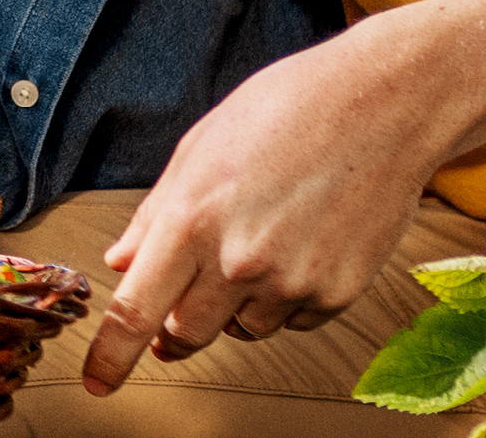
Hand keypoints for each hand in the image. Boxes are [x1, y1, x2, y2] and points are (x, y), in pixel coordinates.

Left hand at [77, 30, 459, 393]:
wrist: (386, 103)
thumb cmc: (291, 108)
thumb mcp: (202, 146)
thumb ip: (156, 212)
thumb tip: (122, 260)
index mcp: (193, 220)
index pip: (135, 312)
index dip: (110, 357)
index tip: (99, 381)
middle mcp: (239, 261)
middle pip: (185, 334)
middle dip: (176, 326)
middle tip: (189, 297)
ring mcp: (291, 281)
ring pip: (242, 329)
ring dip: (238, 306)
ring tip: (265, 241)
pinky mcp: (336, 292)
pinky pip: (294, 320)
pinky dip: (288, 297)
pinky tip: (304, 243)